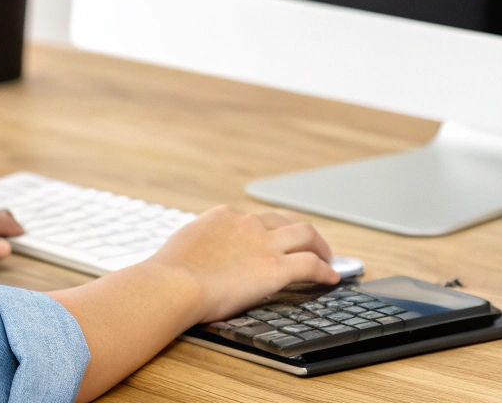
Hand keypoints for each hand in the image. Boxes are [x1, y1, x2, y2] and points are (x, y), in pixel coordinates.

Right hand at [142, 204, 339, 323]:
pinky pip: (311, 265)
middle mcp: (248, 223)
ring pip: (306, 234)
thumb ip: (200, 243)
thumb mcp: (184, 244)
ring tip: (327, 258)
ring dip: (320, 245)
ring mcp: (264, 244)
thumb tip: (201, 253)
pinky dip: (325, 270)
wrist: (174, 284)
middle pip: (285, 219)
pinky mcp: (275, 268)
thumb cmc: (170, 272)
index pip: (255, 218)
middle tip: (309, 244)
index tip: (273, 239)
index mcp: (224, 216)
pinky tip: (331, 278)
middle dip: (300, 231)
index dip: (269, 230)